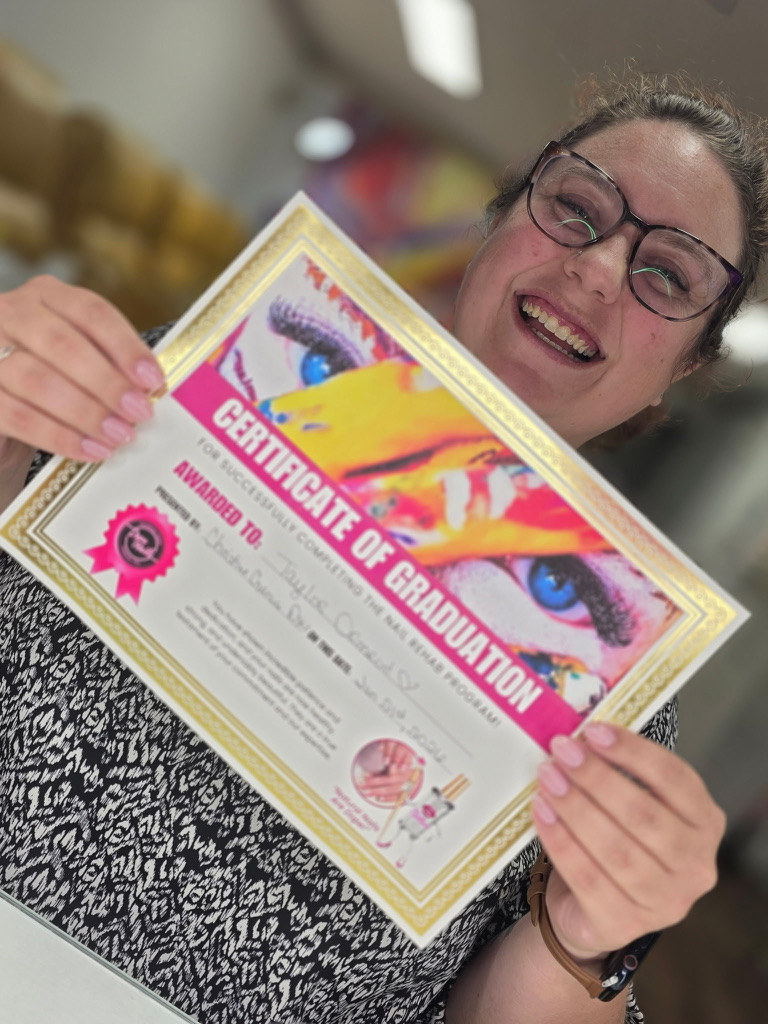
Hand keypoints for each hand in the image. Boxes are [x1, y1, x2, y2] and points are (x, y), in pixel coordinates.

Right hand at [0, 276, 164, 466]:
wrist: (6, 410)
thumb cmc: (53, 380)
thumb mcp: (80, 360)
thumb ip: (109, 362)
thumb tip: (149, 387)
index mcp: (45, 296)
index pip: (90, 312)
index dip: (126, 347)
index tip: (153, 379)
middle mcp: (9, 313)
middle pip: (62, 344)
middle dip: (107, 382)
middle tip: (139, 412)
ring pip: (38, 380)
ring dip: (86, 412)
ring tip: (119, 435)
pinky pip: (19, 416)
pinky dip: (59, 436)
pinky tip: (89, 449)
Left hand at [531, 723, 724, 962]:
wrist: (595, 909)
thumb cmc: (618, 839)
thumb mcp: (632, 805)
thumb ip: (619, 773)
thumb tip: (579, 737)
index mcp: (706, 823)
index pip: (675, 779)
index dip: (633, 752)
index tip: (593, 731)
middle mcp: (696, 866)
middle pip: (643, 815)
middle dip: (597, 778)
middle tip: (561, 752)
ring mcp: (666, 903)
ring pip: (616, 849)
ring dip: (576, 808)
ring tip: (547, 779)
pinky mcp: (625, 926)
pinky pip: (588, 878)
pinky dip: (561, 842)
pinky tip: (541, 813)